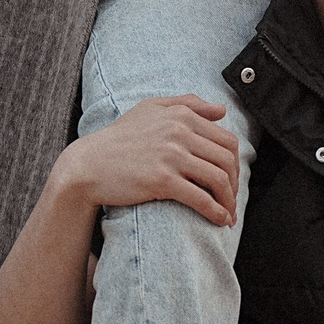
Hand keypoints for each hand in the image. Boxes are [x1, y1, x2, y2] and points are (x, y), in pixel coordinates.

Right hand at [57, 95, 242, 226]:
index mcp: (180, 115)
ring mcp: (171, 156)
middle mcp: (179, 132)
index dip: (235, 163)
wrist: (88, 164)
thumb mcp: (150, 108)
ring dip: (229, 200)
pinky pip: (200, 198)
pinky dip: (216, 211)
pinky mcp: (162, 180)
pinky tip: (220, 220)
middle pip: (227, 159)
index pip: (226, 139)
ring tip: (228, 213)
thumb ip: (187, 103)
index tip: (231, 179)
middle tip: (232, 199)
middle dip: (235, 183)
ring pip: (218, 179)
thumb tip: (221, 110)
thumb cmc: (117, 138)